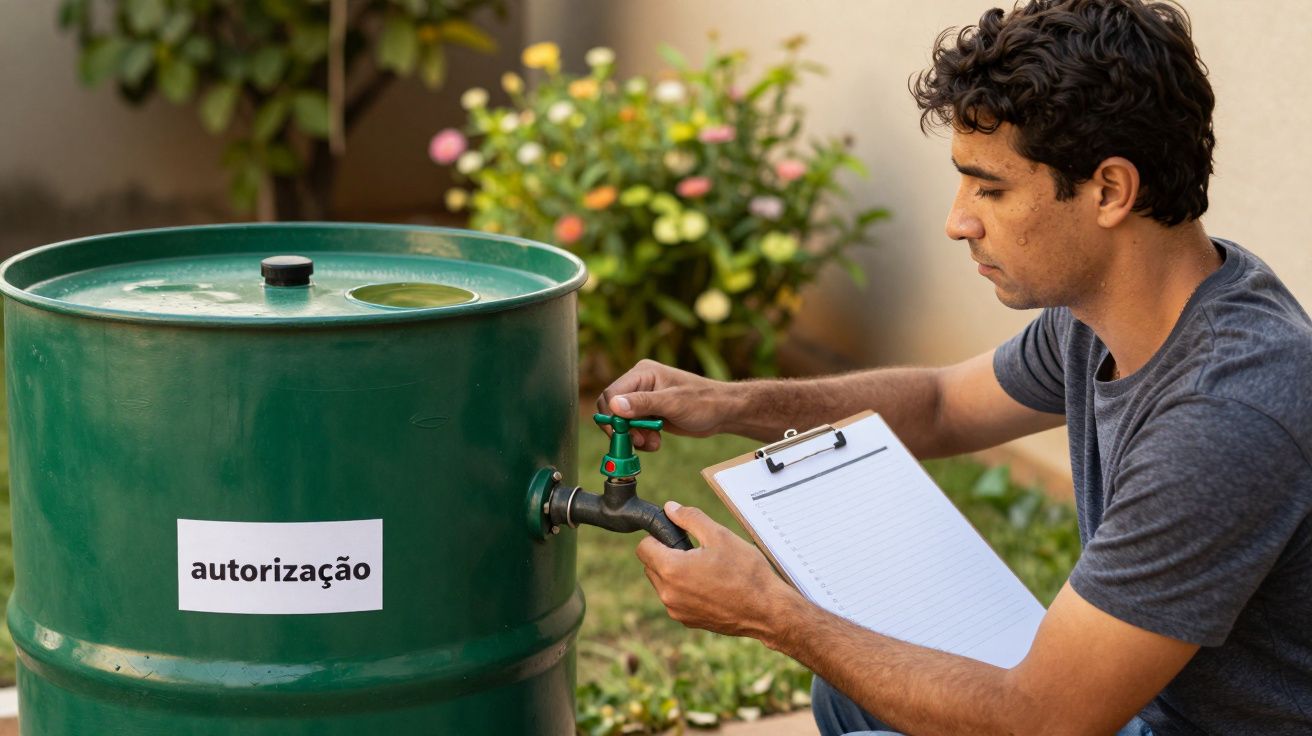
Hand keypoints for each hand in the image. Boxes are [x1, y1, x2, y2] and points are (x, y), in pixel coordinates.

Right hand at [596, 359, 734, 450]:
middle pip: (613, 408)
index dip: (613, 416)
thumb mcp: (673, 403)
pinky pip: (633, 428)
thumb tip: (614, 405)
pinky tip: (656, 441)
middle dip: (623, 428)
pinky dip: (641, 438)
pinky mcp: (649, 413)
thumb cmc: (704, 401)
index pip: (612, 394)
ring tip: (652, 442)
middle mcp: (640, 384)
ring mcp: (644, 399)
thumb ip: (643, 403)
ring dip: (634, 436)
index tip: (622, 433)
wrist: (723, 412)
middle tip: (638, 441)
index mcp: (642, 373)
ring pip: (623, 421)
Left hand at [636, 502, 801, 641]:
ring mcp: (677, 610)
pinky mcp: (687, 621)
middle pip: (650, 566)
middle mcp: (668, 593)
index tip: (676, 536)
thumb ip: (690, 518)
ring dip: (674, 574)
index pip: (643, 548)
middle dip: (665, 555)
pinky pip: (676, 600)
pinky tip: (710, 586)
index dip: (657, 537)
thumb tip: (670, 508)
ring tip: (705, 570)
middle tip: (695, 551)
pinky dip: (685, 591)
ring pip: (662, 584)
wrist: (766, 610)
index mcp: (671, 569)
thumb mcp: (719, 535)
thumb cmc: (746, 572)